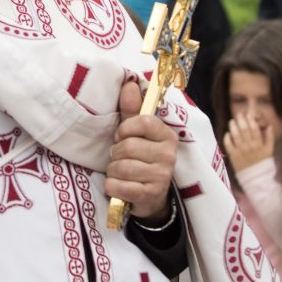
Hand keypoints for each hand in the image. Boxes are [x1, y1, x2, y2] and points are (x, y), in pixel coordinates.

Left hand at [104, 80, 177, 221]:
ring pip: (121, 167)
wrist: (149, 196)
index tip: (122, 135)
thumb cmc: (139, 158)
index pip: (143, 121)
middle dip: (116, 153)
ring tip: (120, 173)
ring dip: (113, 171)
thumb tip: (129, 84)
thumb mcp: (135, 133)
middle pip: (127, 146)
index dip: (125, 128)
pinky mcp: (151, 196)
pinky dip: (112, 187)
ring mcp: (162, 177)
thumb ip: (131, 109)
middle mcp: (169, 155)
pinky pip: (119, 187)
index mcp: (167, 135)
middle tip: (120, 157)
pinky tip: (118, 187)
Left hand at [223, 114, 273, 171]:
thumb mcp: (269, 151)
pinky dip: (227, 137)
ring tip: (232, 121)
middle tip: (239, 114)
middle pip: (244, 129)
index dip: (250, 120)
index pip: (254, 128)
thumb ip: (270, 138)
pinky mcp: (233, 155)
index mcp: (259, 145)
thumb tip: (269, 125)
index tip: (248, 115)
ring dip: (233, 126)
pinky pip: (228, 144)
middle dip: (241, 120)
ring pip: (235, 135)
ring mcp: (241, 151)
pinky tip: (228, 133)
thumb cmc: (263, 163)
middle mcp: (249, 146)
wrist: (256, 179)